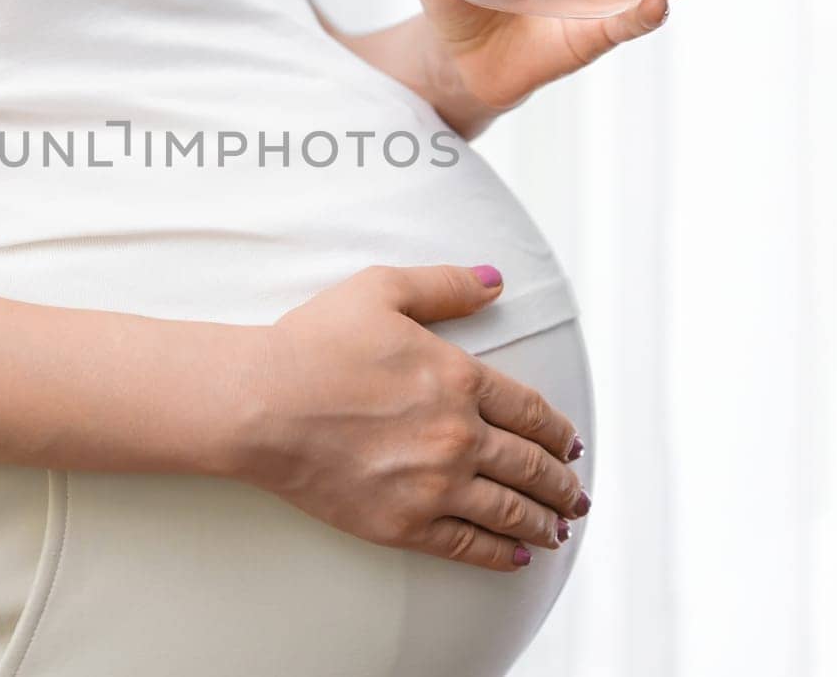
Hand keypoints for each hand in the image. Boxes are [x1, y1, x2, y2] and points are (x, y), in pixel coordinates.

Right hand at [238, 264, 588, 571]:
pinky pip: (470, 546)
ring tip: (560, 527)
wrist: (261, 405)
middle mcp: (458, 435)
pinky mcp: (403, 525)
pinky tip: (518, 555)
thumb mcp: (380, 291)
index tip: (570, 443)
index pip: (530, 411)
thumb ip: (443, 286)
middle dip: (560, 481)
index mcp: (458, 378)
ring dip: (544, 520)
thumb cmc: (311, 345)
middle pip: (530, 465)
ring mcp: (434, 485)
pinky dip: (502, 554)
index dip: (557, 430)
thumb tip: (494, 281)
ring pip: (510, 511)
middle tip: (575, 492)